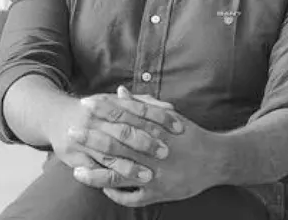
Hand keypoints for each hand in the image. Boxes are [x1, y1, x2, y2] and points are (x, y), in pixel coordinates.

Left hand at [74, 87, 228, 206]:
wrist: (216, 160)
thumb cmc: (188, 134)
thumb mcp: (168, 115)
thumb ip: (142, 104)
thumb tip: (120, 91)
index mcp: (155, 129)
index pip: (123, 116)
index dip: (103, 110)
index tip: (85, 104)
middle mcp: (153, 152)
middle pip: (116, 145)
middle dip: (92, 138)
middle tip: (72, 131)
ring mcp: (154, 175)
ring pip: (119, 176)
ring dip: (96, 174)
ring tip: (76, 172)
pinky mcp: (159, 194)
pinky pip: (132, 197)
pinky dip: (116, 194)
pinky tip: (102, 189)